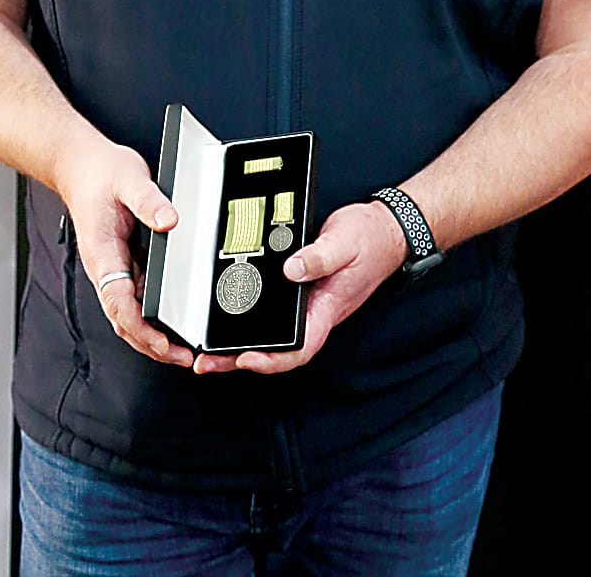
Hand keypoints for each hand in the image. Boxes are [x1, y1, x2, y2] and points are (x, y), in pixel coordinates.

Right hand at [59, 134, 194, 367]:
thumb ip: (149, 201)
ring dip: (152, 334)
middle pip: (124, 320)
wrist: (82, 166)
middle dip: (151, 344)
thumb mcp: (129, 179)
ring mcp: (115, 267)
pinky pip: (138, 296)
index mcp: (103, 254)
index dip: (140, 327)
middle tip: (182, 356)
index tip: (162, 342)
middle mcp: (106, 267)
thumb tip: (169, 221)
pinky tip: (173, 316)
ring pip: (130, 313)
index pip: (118, 302)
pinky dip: (154, 313)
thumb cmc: (100, 174)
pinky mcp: (124, 261)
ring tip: (182, 347)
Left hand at [194, 199, 405, 375]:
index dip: (271, 360)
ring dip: (238, 343)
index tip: (245, 359)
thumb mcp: (344, 243)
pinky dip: (247, 318)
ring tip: (208, 347)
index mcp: (325, 309)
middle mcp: (313, 313)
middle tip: (206, 360)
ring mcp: (306, 304)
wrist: (384, 230)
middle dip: (239, 359)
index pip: (298, 349)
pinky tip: (227, 315)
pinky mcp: (299, 291)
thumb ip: (319, 257)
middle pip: (275, 349)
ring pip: (269, 334)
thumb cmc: (369, 239)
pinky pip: (271, 313)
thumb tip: (291, 270)